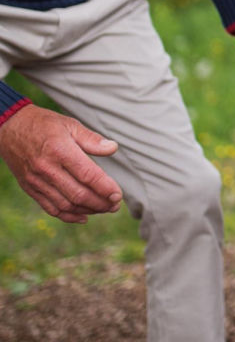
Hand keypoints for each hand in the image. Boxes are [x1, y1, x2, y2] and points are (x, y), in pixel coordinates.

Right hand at [0, 105, 121, 223]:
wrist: (9, 128)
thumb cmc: (44, 124)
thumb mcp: (70, 124)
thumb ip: (92, 139)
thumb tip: (113, 148)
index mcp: (60, 150)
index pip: (88, 175)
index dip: (105, 188)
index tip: (118, 195)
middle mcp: (47, 169)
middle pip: (78, 194)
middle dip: (100, 203)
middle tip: (115, 205)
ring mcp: (36, 181)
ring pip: (65, 204)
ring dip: (87, 210)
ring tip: (104, 209)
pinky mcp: (29, 188)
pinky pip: (50, 207)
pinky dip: (67, 216)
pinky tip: (83, 217)